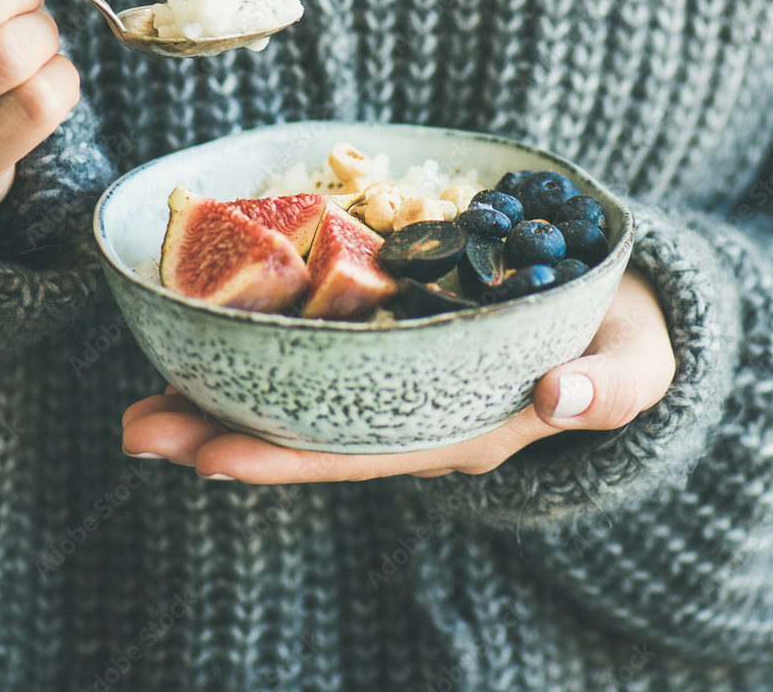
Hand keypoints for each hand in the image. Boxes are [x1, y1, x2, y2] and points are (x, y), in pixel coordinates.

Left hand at [121, 268, 676, 482]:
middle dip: (222, 436)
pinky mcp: (394, 340)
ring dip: (220, 398)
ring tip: (142, 398)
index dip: (288, 458)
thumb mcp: (636, 363)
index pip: (363, 454)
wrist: (617, 313)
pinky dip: (260, 351)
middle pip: (309, 434)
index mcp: (464, 429)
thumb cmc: (624, 342)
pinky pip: (318, 355)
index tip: (209, 458)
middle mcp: (417, 415)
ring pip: (300, 399)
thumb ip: (611, 385)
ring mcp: (400, 380)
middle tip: (135, 428)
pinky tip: (208, 340)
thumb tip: (566, 396)